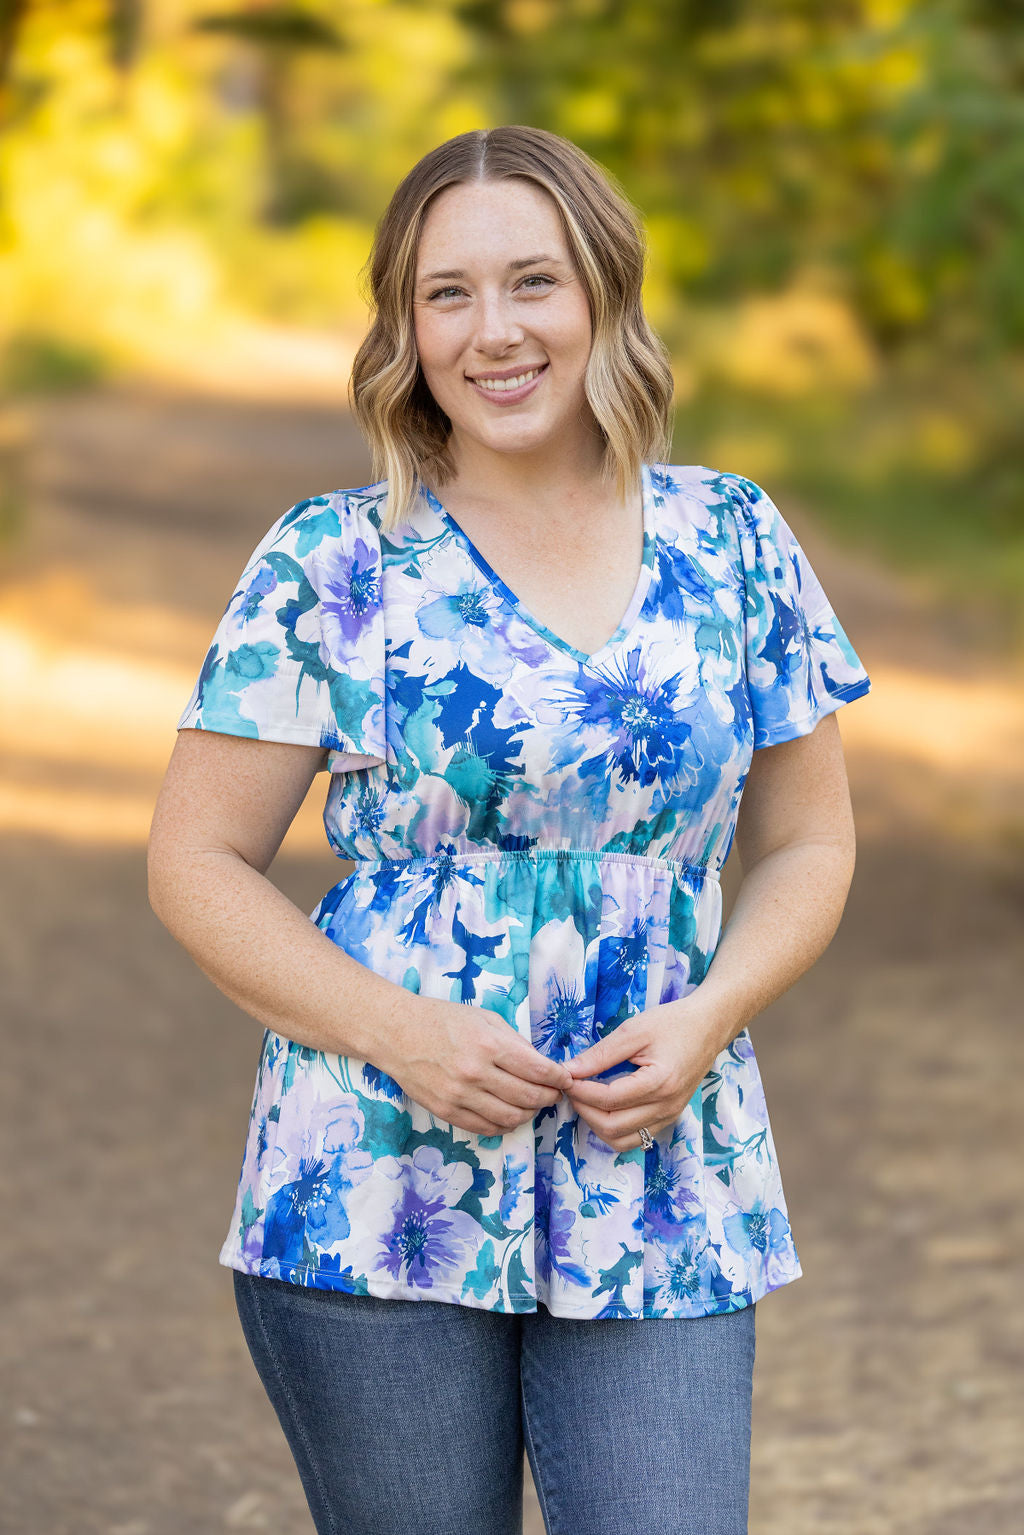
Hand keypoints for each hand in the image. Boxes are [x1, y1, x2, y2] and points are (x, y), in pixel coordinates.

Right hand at [380, 998, 573, 1137]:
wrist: (396, 1033)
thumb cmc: (442, 1019)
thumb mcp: (484, 1018)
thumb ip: (515, 1042)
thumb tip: (541, 1064)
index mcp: (489, 1045)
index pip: (539, 1071)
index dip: (559, 1078)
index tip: (566, 1079)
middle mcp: (476, 1073)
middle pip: (529, 1098)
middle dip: (549, 1097)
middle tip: (554, 1093)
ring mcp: (460, 1096)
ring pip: (510, 1118)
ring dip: (529, 1114)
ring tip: (532, 1104)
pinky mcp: (446, 1111)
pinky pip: (486, 1128)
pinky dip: (505, 1125)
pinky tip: (509, 1115)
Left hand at [564, 997, 731, 1153]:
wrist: (709, 1027)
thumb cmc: (673, 1023)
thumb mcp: (633, 1031)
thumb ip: (600, 1054)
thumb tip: (569, 1070)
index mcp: (659, 1083)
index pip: (608, 1099)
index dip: (580, 1090)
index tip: (565, 1077)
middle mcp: (666, 1107)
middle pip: (612, 1126)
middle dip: (584, 1109)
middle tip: (571, 1088)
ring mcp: (670, 1116)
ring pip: (622, 1140)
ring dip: (597, 1124)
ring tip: (585, 1099)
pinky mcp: (669, 1117)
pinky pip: (636, 1137)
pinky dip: (614, 1129)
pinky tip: (604, 1107)